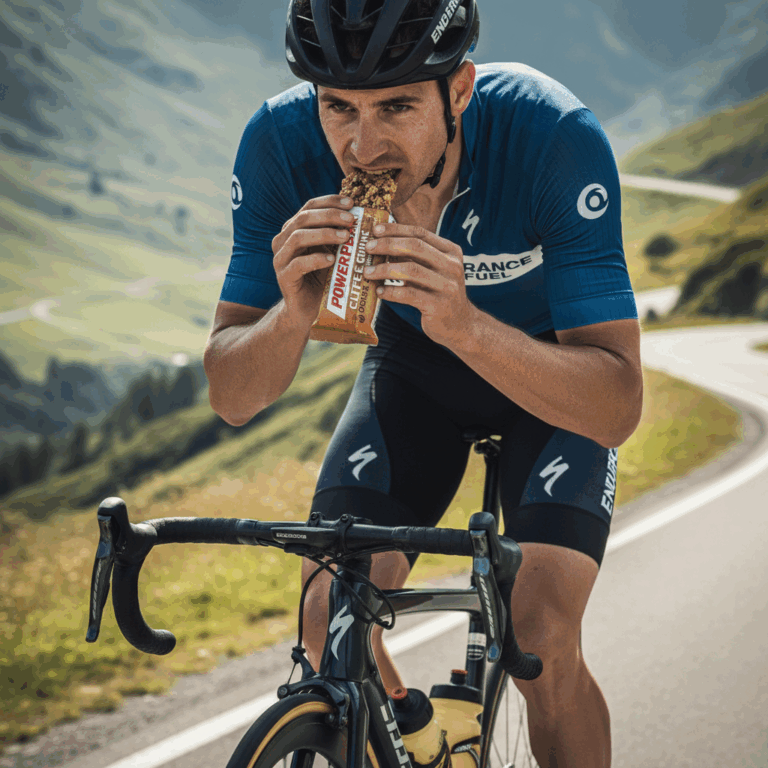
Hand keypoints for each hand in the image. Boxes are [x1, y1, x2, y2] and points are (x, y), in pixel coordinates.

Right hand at [272, 195, 355, 328]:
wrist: (308, 311)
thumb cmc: (324, 280)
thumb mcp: (335, 254)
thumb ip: (343, 237)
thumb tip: (369, 221)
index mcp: (294, 230)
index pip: (310, 207)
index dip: (330, 201)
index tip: (351, 203)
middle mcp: (283, 241)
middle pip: (303, 218)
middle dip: (329, 216)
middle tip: (351, 220)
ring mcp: (281, 259)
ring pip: (298, 237)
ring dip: (324, 234)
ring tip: (346, 237)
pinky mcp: (284, 277)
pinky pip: (298, 264)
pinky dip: (316, 259)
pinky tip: (332, 260)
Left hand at [362, 223, 475, 345]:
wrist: (460, 325)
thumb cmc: (439, 294)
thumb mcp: (433, 271)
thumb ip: (415, 257)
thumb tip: (381, 243)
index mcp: (450, 251)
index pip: (420, 233)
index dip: (396, 229)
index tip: (375, 230)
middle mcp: (452, 266)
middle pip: (415, 246)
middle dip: (388, 244)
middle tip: (368, 248)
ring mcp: (447, 286)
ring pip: (411, 270)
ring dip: (385, 269)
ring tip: (367, 272)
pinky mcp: (438, 306)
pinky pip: (409, 294)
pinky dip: (391, 292)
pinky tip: (379, 292)